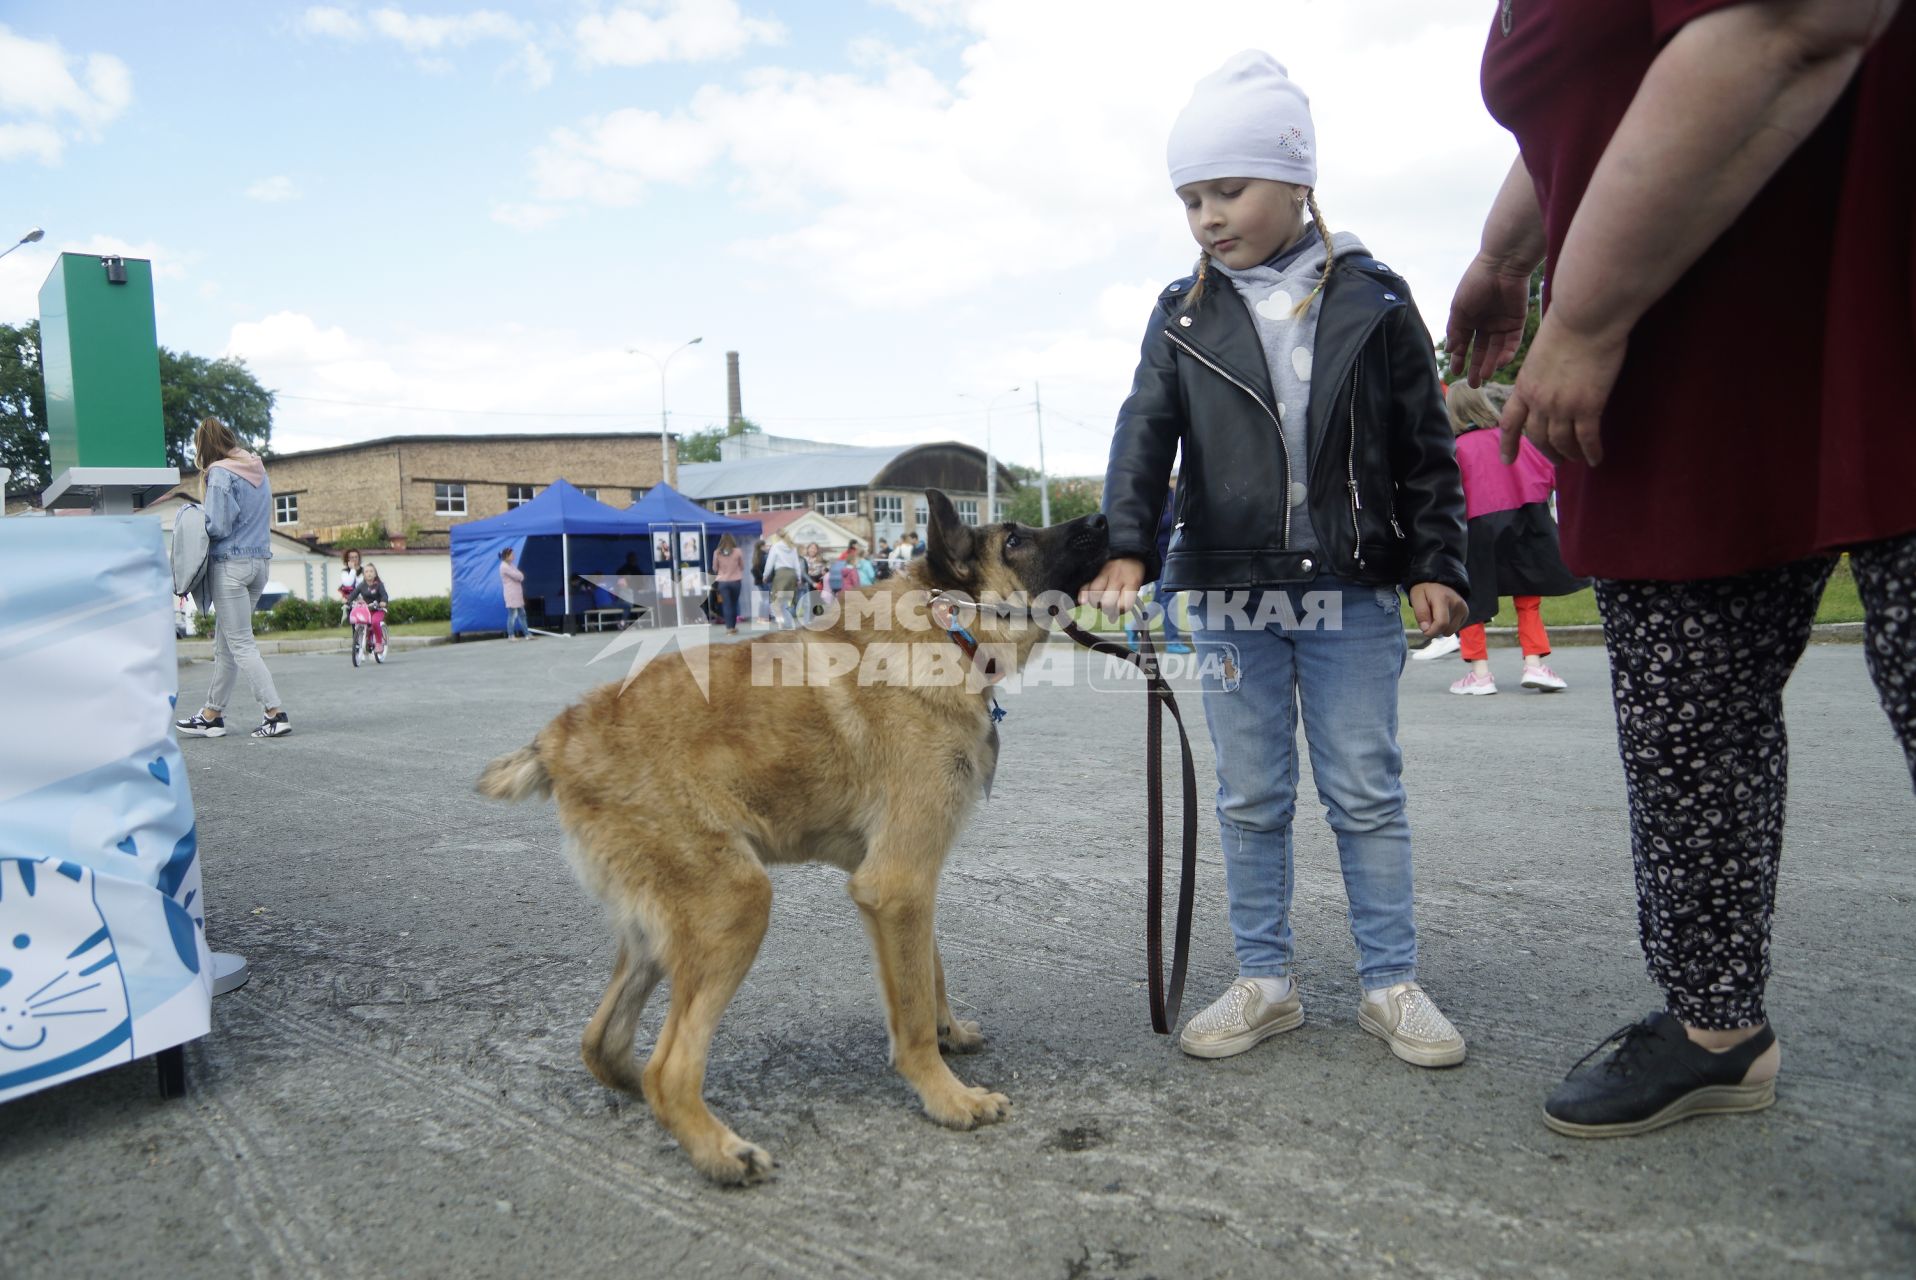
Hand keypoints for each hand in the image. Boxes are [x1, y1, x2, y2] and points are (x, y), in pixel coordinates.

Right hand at [1078, 557, 1145, 621]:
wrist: (1128, 549)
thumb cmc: (1133, 570)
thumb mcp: (1136, 584)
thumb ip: (1125, 600)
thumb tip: (1111, 619)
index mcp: (1132, 582)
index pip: (1124, 605)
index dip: (1120, 611)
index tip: (1119, 609)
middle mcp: (1118, 578)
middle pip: (1107, 602)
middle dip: (1106, 608)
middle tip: (1108, 606)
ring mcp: (1105, 574)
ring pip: (1094, 595)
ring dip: (1095, 602)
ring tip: (1098, 601)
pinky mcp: (1095, 572)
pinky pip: (1086, 585)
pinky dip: (1083, 594)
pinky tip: (1083, 601)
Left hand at [1409, 583, 1466, 637]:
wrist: (1440, 582)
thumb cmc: (1426, 590)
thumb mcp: (1416, 597)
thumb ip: (1420, 613)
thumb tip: (1426, 629)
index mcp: (1443, 599)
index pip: (1441, 623)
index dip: (1431, 632)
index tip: (1424, 631)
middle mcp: (1456, 604)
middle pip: (1446, 629)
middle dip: (1434, 630)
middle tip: (1428, 620)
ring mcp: (1463, 608)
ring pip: (1450, 631)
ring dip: (1441, 628)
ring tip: (1436, 616)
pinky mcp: (1465, 612)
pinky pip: (1454, 628)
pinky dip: (1447, 626)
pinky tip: (1443, 616)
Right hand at [1445, 255, 1532, 385]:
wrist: (1502, 264)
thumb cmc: (1476, 282)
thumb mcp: (1459, 308)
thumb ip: (1456, 330)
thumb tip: (1451, 349)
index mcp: (1469, 318)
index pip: (1464, 343)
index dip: (1460, 358)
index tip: (1456, 372)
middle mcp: (1485, 323)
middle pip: (1481, 350)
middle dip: (1476, 367)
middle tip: (1473, 385)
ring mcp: (1502, 323)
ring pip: (1496, 349)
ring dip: (1490, 363)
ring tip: (1485, 377)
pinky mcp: (1517, 322)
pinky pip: (1511, 342)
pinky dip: (1506, 353)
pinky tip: (1499, 362)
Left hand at [1497, 310, 1628, 467]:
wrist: (1585, 317)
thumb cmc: (1567, 325)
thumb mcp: (1540, 353)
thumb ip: (1540, 372)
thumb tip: (1548, 378)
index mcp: (1524, 386)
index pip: (1511, 422)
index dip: (1508, 444)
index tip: (1506, 460)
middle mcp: (1539, 401)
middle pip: (1538, 437)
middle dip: (1547, 452)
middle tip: (1556, 460)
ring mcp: (1562, 406)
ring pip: (1561, 442)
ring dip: (1569, 454)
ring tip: (1576, 459)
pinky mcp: (1588, 406)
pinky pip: (1587, 438)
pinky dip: (1591, 452)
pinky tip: (1595, 458)